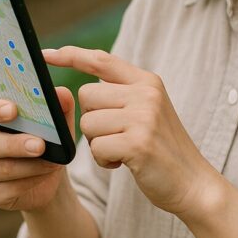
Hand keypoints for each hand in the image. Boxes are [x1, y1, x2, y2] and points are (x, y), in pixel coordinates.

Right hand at [0, 49, 75, 211]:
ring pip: (1, 169)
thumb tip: (62, 94)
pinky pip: (7, 189)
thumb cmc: (40, 138)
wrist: (44, 175)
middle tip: (40, 144)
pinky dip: (30, 181)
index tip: (13, 109)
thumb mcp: (52, 121)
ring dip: (30, 166)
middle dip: (15, 144)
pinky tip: (44, 174)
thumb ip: (57, 105)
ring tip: (52, 162)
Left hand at [42, 46, 219, 217]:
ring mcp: (144, 117)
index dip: (70, 55)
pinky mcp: (138, 143)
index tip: (44, 54)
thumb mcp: (147, 111)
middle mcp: (146, 93)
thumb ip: (121, 95)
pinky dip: (104, 161)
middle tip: (116, 136)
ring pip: (88, 124)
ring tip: (123, 151)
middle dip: (91, 121)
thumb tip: (83, 90)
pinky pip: (96, 148)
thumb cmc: (161, 149)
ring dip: (97, 144)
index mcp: (147, 81)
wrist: (193, 183)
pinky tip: (124, 163)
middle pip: (85, 96)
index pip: (101, 60)